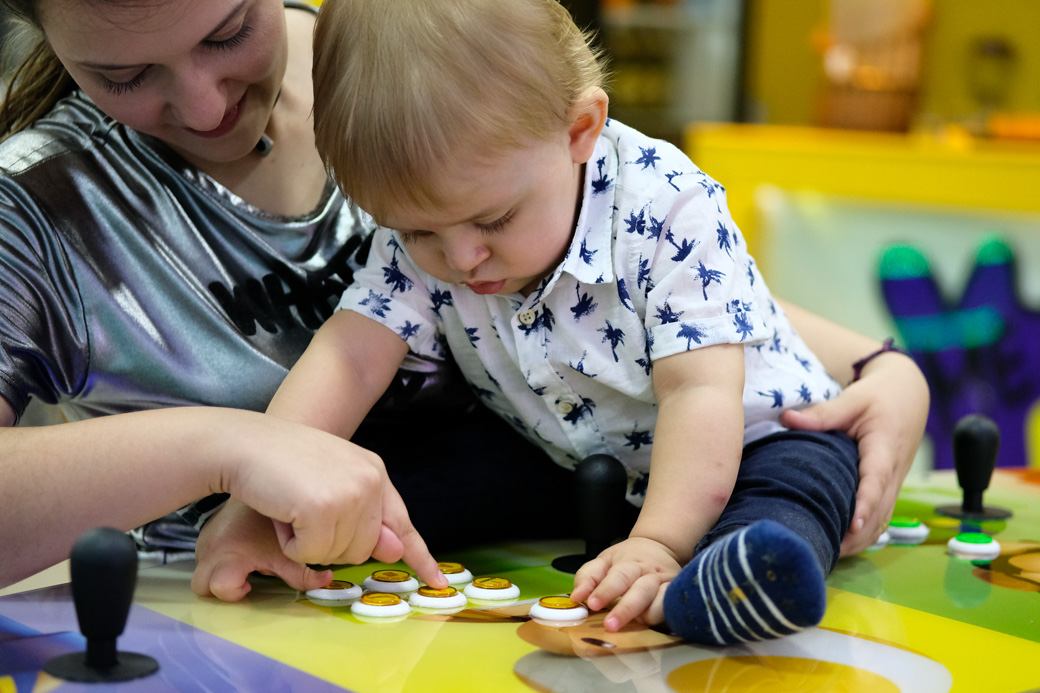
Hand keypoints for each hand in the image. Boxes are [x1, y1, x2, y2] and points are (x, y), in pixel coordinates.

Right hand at [192, 498, 333, 600]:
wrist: (258, 477)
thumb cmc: (272, 518)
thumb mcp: (289, 548)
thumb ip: (304, 572)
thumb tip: (327, 582)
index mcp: (231, 553)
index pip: (220, 586)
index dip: (233, 592)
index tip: (250, 583)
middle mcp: (212, 547)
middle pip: (200, 585)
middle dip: (220, 587)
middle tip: (245, 578)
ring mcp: (206, 539)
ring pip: (201, 570)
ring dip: (219, 573)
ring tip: (245, 564)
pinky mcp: (206, 532)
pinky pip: (205, 553)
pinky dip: (220, 559)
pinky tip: (241, 550)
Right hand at [200, 413, 444, 598]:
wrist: (244, 443)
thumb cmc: (279, 463)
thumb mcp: (329, 484)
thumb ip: (363, 515)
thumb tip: (394, 550)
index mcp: (374, 471)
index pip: (402, 522)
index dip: (420, 556)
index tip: (436, 580)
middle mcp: (370, 480)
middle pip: (363, 550)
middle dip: (328, 543)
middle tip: (303, 513)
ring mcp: (350, 494)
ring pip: (337, 556)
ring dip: (306, 543)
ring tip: (291, 507)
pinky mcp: (324, 509)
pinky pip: (310, 556)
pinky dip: (290, 546)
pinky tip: (282, 515)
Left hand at [569, 537, 679, 631]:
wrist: (659, 546)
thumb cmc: (627, 558)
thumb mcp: (604, 561)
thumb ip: (588, 577)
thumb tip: (576, 597)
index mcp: (628, 562)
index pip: (617, 576)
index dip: (605, 590)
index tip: (592, 604)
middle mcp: (648, 572)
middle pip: (638, 589)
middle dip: (625, 608)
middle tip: (610, 624)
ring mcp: (664, 582)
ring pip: (657, 597)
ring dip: (645, 613)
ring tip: (633, 624)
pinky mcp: (675, 593)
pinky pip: (670, 605)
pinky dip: (661, 614)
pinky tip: (648, 621)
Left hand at [780, 351, 927, 555]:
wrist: (909, 397)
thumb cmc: (879, 398)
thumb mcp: (853, 400)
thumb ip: (822, 413)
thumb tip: (787, 419)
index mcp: (884, 450)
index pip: (876, 482)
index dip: (864, 505)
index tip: (851, 526)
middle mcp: (893, 473)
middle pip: (879, 512)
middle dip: (857, 535)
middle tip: (827, 552)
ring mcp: (894, 485)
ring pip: (882, 521)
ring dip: (861, 541)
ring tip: (829, 555)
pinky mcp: (889, 489)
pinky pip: (881, 519)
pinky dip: (865, 535)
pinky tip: (841, 546)